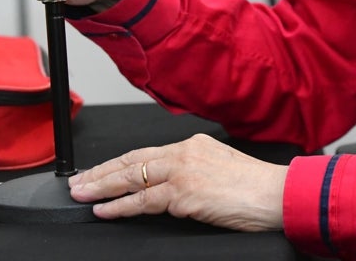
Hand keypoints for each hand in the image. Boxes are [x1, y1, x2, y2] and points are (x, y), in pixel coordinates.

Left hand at [68, 133, 286, 231]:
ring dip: (102, 187)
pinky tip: (103, 210)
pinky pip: (143, 202)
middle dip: (102, 172)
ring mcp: (185, 172)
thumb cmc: (256, 188)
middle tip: (78, 181)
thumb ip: (193, 173)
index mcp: (195, 145)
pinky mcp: (185, 194)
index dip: (119, 163)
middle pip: (134, 161)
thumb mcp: (220, 170)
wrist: (277, 194)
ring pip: (133, 178)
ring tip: (81, 194)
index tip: (100, 171)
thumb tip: (167, 190)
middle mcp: (187, 153)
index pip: (147, 153)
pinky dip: (119, 207)